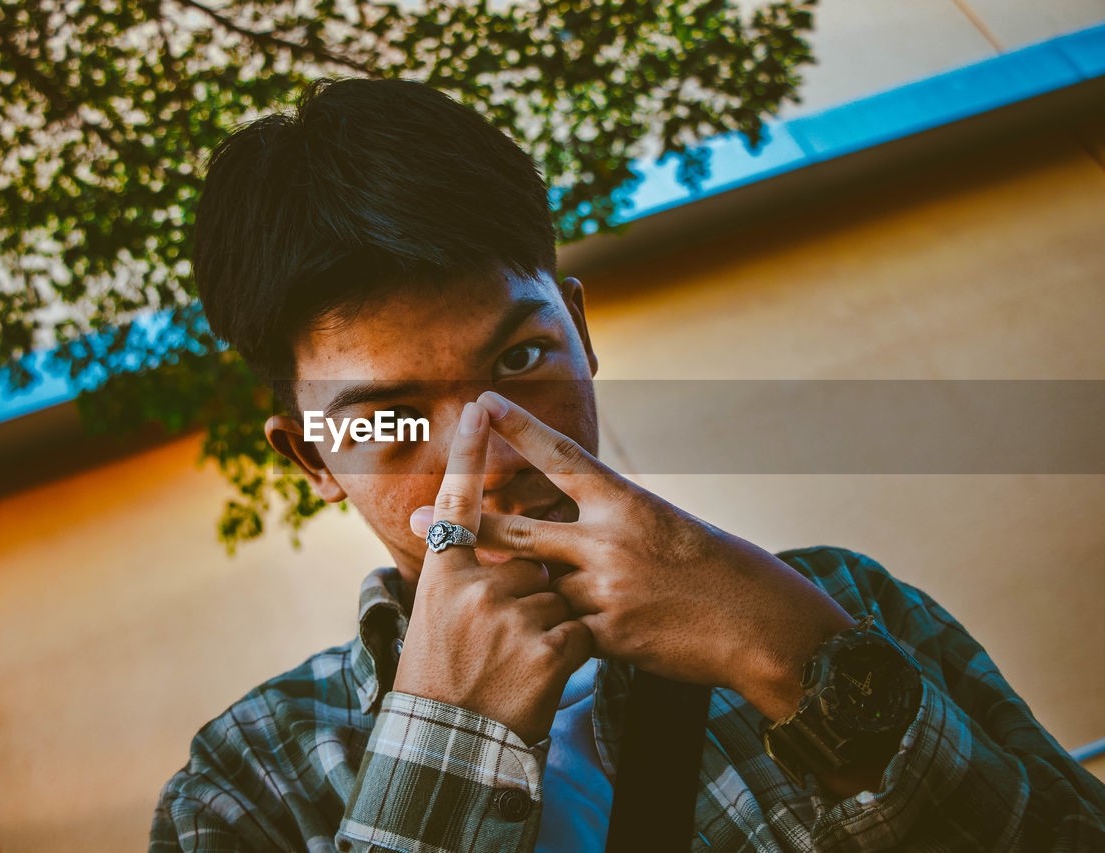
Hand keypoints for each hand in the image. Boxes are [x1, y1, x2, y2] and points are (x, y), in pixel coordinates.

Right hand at [392, 401, 593, 744]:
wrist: (451, 747)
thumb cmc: (444, 679)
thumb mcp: (437, 620)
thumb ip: (463, 576)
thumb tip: (479, 539)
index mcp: (442, 577)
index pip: (459, 503)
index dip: (470, 454)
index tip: (479, 406)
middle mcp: (472, 589)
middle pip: (525, 550)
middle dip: (532, 579)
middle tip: (507, 618)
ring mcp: (510, 617)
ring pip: (557, 592)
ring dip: (553, 622)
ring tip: (519, 664)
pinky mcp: (548, 649)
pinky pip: (579, 630)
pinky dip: (571, 652)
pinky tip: (542, 678)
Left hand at [414, 391, 853, 721]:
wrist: (760, 624)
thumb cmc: (717, 569)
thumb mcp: (663, 527)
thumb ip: (608, 522)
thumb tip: (565, 516)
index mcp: (624, 502)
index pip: (561, 457)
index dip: (519, 428)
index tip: (482, 402)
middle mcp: (608, 539)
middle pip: (516, 531)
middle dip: (459, 524)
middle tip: (409, 518)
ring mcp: (604, 588)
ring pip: (535, 589)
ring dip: (516, 595)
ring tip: (471, 596)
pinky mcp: (607, 634)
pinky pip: (562, 631)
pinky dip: (558, 633)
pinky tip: (568, 641)